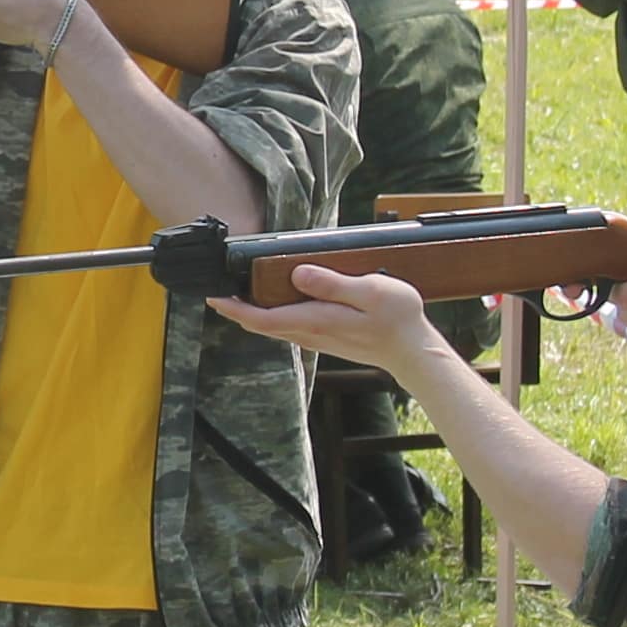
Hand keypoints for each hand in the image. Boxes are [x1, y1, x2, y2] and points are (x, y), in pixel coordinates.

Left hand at [209, 261, 434, 371]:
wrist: (413, 352)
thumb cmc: (397, 319)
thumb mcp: (370, 290)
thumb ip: (333, 283)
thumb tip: (298, 274)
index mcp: (316, 320)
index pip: (263, 318)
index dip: (234, 309)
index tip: (213, 296)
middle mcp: (311, 333)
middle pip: (262, 324)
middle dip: (237, 309)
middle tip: (216, 290)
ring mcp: (317, 338)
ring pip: (274, 327)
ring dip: (252, 313)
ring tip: (236, 293)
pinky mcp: (325, 338)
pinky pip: (288, 328)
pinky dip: (272, 316)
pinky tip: (273, 302)